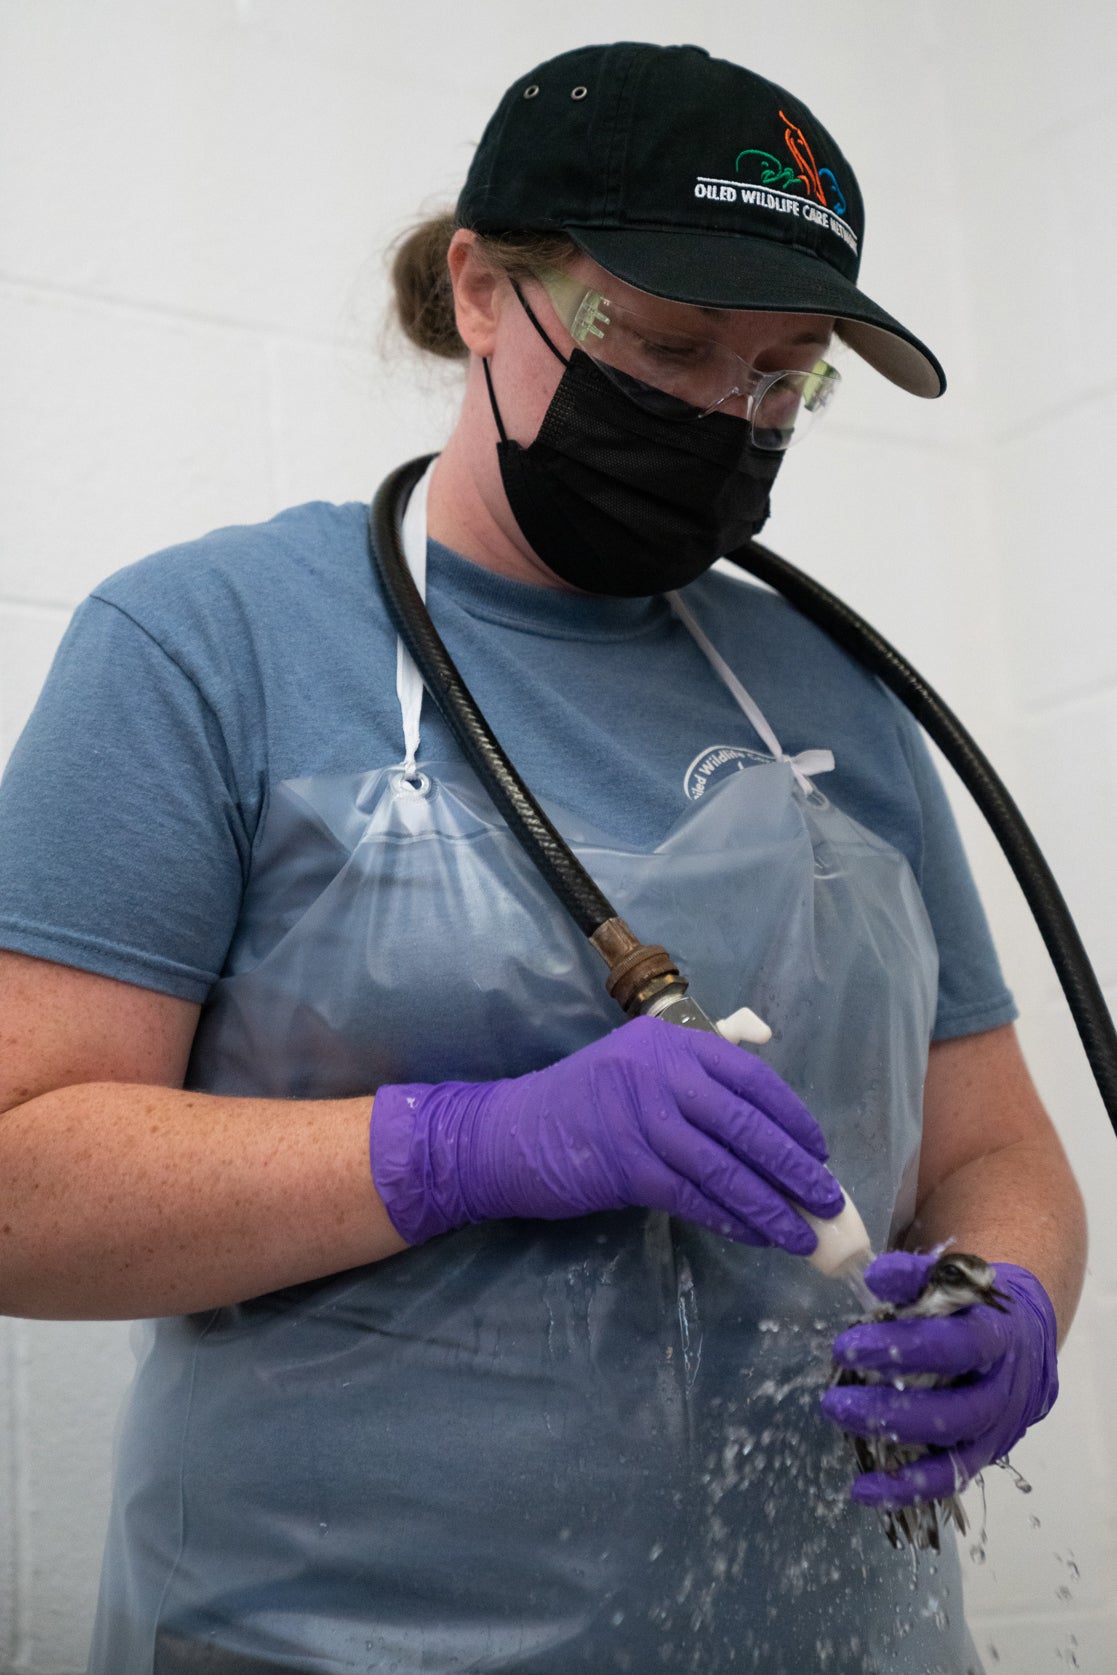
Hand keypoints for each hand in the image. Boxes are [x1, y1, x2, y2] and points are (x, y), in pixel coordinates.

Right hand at [370, 1014, 842, 1246]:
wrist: (511, 1132)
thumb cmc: (583, 1100)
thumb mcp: (638, 1061)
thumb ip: (697, 1067)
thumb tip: (766, 1076)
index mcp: (672, 1042)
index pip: (751, 1078)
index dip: (792, 1118)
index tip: (819, 1151)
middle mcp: (661, 1072)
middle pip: (747, 1124)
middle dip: (794, 1168)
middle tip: (828, 1200)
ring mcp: (644, 1119)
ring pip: (727, 1168)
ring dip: (772, 1205)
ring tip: (803, 1233)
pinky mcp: (629, 1166)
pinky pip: (696, 1198)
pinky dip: (732, 1219)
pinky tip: (756, 1236)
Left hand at [820, 1259, 1058, 1507]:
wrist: (1023, 1340)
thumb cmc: (972, 1308)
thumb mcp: (951, 1284)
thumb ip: (915, 1279)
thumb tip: (876, 1276)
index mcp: (998, 1338)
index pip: (959, 1347)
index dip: (906, 1347)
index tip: (850, 1343)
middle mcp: (1002, 1390)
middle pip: (955, 1409)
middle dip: (892, 1402)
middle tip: (837, 1384)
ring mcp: (995, 1430)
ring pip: (952, 1448)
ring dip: (893, 1436)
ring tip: (840, 1414)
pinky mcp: (981, 1456)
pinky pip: (948, 1480)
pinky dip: (906, 1488)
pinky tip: (864, 1489)